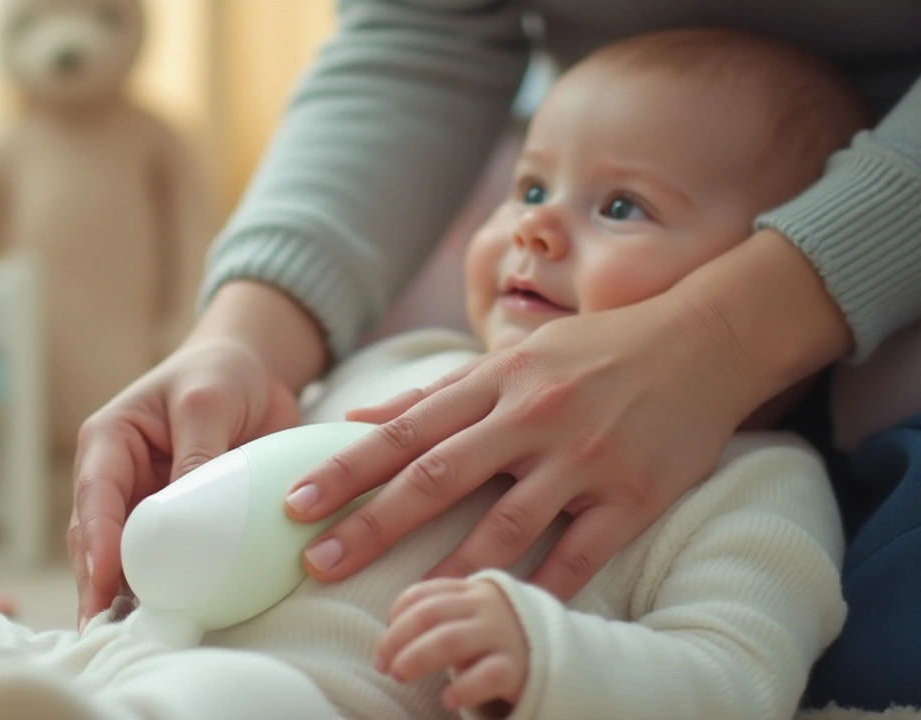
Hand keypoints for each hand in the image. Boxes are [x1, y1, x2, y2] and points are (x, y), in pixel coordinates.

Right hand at [69, 337, 299, 628]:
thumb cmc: (218, 375)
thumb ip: (196, 452)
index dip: (97, 541)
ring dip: (128, 596)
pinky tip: (172, 621)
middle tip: (108, 631)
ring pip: (125, 560)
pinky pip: (166, 563)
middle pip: (97, 540)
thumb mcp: (206, 403)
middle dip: (99, 584)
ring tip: (136, 638)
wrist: (253, 374)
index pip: (95, 497)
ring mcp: (143, 506)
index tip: (102, 580)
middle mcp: (116, 480)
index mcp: (108, 442)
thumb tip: (187, 512)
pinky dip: (167, 590)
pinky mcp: (175, 526)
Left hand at [286, 295, 755, 598]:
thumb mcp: (513, 355)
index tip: (296, 503)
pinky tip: (499, 614)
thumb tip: (357, 417)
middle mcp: (534, 416)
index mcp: (497, 380)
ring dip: (446, 567)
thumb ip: (435, 392)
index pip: (405, 429)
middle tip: (317, 562)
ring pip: (504, 524)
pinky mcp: (633, 495)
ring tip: (401, 607)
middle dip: (372, 522)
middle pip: (438, 476)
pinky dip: (539, 588)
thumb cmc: (596, 349)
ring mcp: (584, 458)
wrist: (705, 340)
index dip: (347, 469)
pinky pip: (579, 554)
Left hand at [377, 578, 528, 711]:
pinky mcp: (520, 666)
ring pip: (450, 639)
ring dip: (417, 657)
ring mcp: (503, 634)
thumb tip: (389, 640)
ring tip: (400, 676)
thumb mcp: (470, 617)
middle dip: (396, 639)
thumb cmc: (496, 640)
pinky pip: (488, 674)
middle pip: (428, 614)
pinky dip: (463, 688)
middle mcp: (485, 606)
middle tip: (383, 666)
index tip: (382, 648)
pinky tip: (447, 701)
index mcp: (468, 591)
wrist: (557, 657)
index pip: (419, 594)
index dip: (393, 618)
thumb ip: (438, 616)